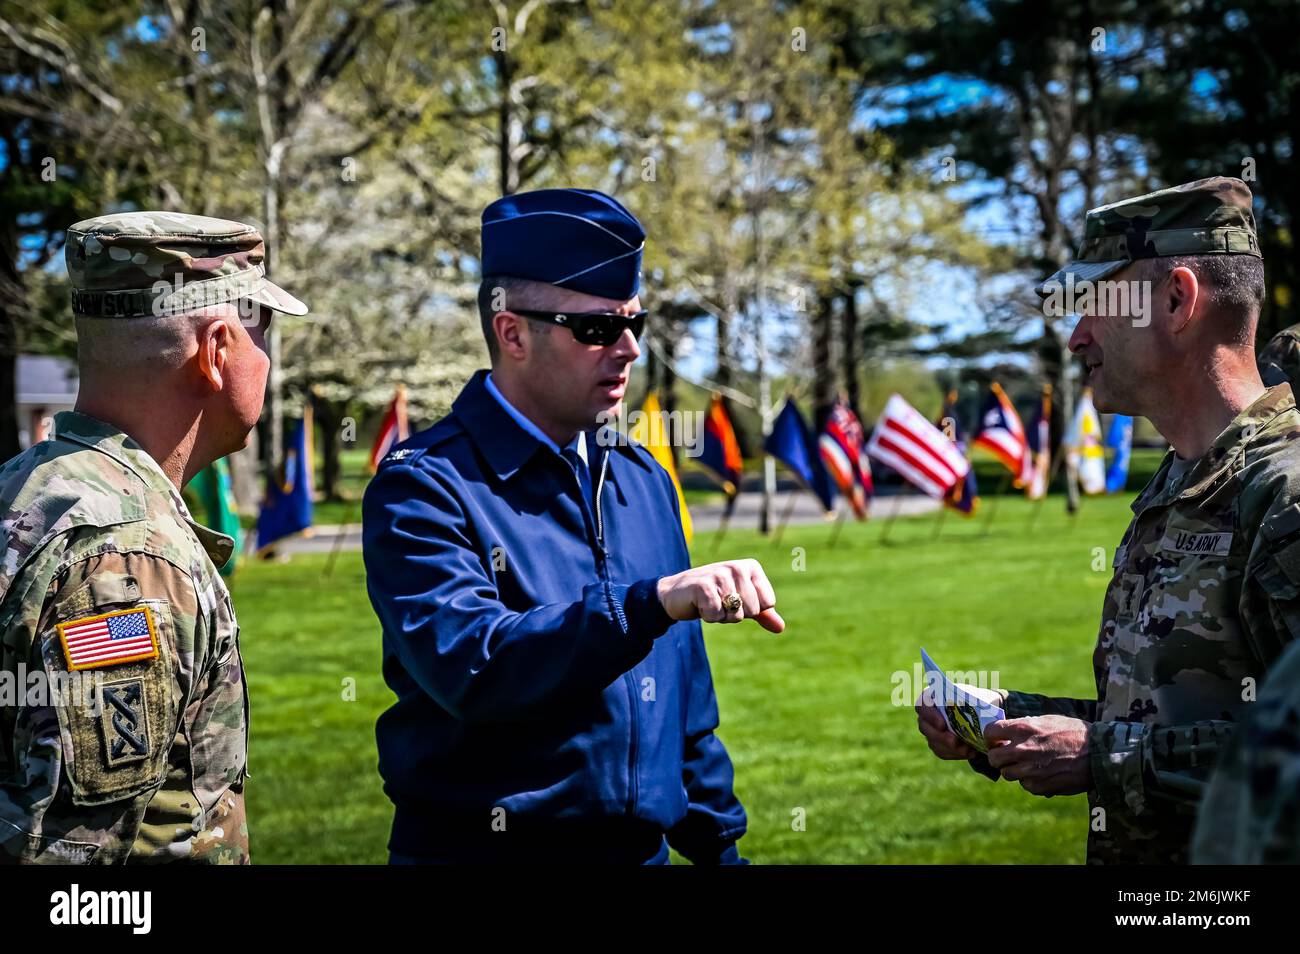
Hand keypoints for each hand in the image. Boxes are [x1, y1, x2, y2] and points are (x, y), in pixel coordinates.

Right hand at [656, 558, 783, 632]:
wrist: (677, 593)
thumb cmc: (713, 596)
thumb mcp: (741, 602)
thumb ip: (762, 613)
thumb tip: (780, 627)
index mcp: (751, 567)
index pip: (768, 603)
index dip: (751, 609)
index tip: (734, 599)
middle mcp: (737, 567)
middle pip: (752, 610)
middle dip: (734, 614)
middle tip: (719, 602)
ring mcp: (720, 575)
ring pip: (736, 615)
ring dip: (721, 616)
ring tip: (709, 603)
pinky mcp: (703, 586)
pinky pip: (717, 616)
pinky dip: (708, 617)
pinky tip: (700, 605)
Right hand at [915, 684, 978, 759]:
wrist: (979, 715)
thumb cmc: (974, 701)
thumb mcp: (973, 696)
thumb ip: (969, 699)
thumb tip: (974, 704)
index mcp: (931, 698)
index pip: (922, 705)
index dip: (929, 716)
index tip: (942, 724)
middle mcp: (926, 715)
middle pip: (924, 727)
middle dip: (940, 737)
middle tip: (954, 741)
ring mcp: (930, 730)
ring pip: (933, 742)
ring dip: (950, 748)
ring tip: (967, 749)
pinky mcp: (937, 744)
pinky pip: (942, 752)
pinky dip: (956, 754)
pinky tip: (970, 752)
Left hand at [984, 715, 1091, 795]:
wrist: (1099, 754)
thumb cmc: (1074, 733)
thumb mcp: (1047, 720)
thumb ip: (1024, 726)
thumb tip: (1005, 733)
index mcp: (1022, 729)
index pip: (989, 732)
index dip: (991, 737)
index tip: (996, 740)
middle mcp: (1022, 749)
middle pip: (993, 758)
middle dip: (998, 756)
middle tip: (1007, 755)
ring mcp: (1029, 770)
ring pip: (1007, 774)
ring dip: (1014, 769)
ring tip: (1030, 764)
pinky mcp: (1039, 786)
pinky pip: (1025, 785)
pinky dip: (1031, 781)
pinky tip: (1044, 773)